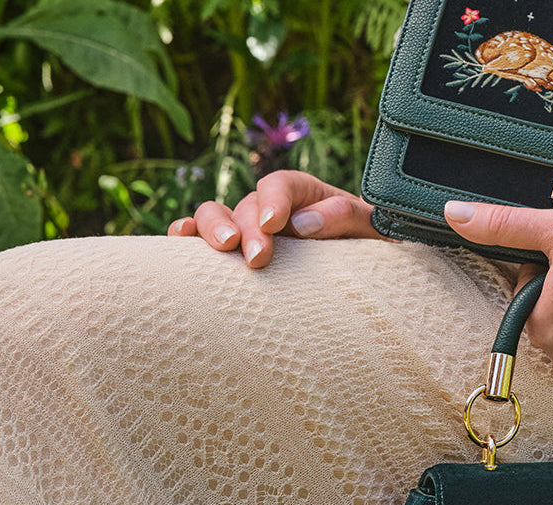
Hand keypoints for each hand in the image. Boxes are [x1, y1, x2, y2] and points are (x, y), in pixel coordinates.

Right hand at [167, 170, 386, 267]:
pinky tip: (182, 238)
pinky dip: (188, 235)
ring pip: (218, 215)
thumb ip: (346, 217)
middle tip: (256, 257)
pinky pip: (202, 237)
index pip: (282, 185)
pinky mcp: (233, 250)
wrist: (362, 271)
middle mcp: (271, 206)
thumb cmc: (369, 246)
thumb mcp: (371, 229)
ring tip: (223, 248)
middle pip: (247, 204)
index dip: (274, 200)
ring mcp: (247, 226)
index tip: (274, 224)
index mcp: (305, 193)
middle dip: (248, 228)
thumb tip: (304, 222)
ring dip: (213, 228)